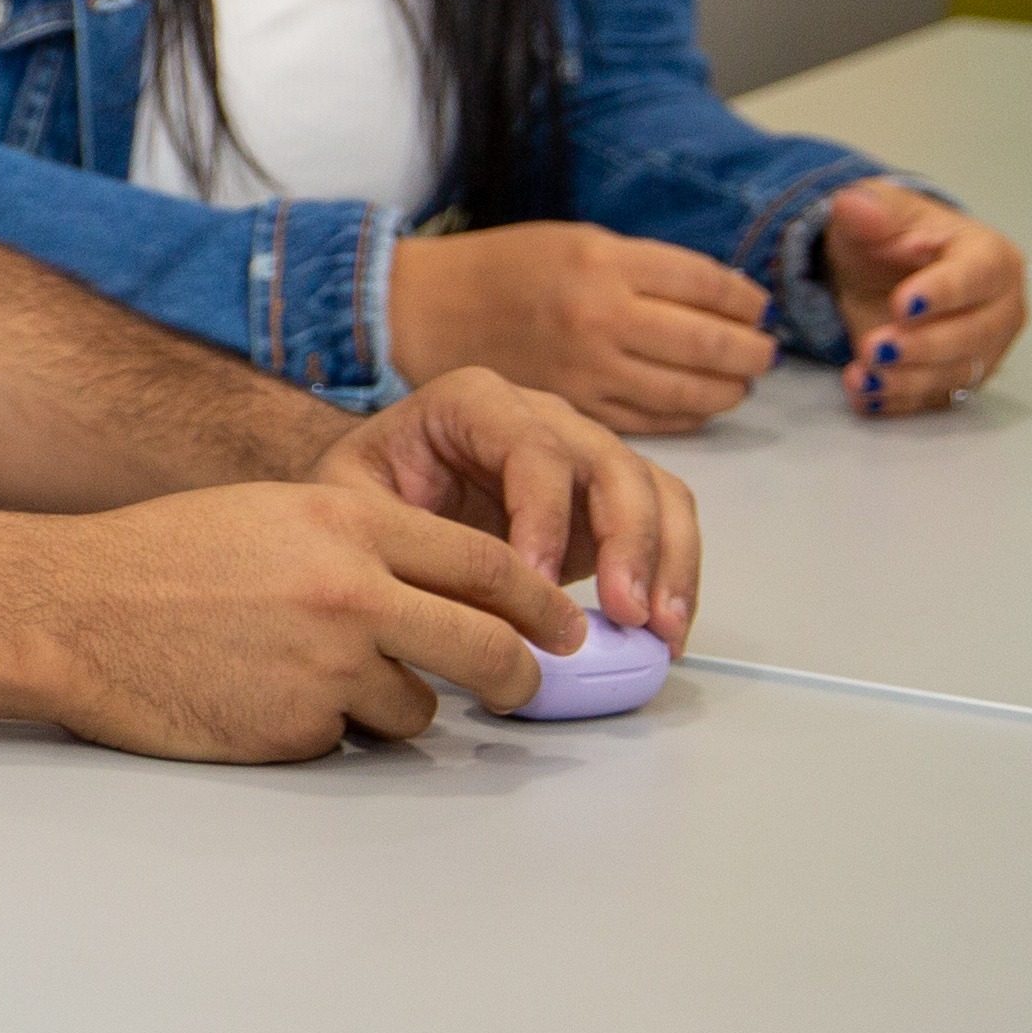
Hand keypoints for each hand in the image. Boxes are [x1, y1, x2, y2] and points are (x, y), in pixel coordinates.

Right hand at [0, 477, 573, 760]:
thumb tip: (435, 595)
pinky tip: (255, 699)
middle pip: (485, 646)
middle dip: (518, 676)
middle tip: (522, 689)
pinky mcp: (295, 730)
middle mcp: (351, 593)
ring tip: (310, 682)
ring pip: (415, 710)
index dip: (538, 602)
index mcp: (347, 524)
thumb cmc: (155, 558)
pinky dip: (316, 730)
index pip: (485, 565)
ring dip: (390, 709)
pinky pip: (342, 741)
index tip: (563, 625)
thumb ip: (356, 548)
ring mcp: (325, 667)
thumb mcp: (269, 518)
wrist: (66, 610)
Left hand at [313, 363, 696, 645]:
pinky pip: (664, 521)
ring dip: (667, 561)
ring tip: (661, 631)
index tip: (537, 581)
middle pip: (607, 463)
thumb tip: (482, 604)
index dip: (544, 515)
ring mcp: (583, 452)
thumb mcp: (356, 506)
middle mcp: (540, 415)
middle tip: (627, 614)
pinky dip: (674, 574)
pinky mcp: (608, 499)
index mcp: (472, 401)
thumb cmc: (363, 493)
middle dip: (628, 540)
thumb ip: (413, 541)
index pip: (530, 447)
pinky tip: (665, 630)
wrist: (376, 494)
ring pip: (651, 490)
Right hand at [385, 224, 774, 432]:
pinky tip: (696, 402)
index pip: (706, 283)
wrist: (425, 313)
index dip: (744, 298)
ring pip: (689, 391)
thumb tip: (726, 296)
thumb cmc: (503, 270)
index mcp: (602, 261)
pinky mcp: (574, 408)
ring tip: (738, 381)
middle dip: (751, 351)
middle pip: (709, 343)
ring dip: (729, 389)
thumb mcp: (576, 242)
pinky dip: (688, 414)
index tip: (757, 306)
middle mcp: (599, 315)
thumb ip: (645, 268)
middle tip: (762, 352)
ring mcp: (587, 368)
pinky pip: (653, 421)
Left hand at [821, 179, 1024, 413]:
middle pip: (976, 334)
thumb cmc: (893, 238)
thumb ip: (868, 209)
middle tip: (877, 346)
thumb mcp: (875, 212)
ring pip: (957, 374)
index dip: (944, 292)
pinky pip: (933, 400)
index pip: (978, 276)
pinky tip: (864, 393)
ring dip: (909, 380)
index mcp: (992, 257)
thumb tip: (856, 205)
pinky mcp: (956, 379)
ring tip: (864, 373)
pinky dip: (898, 401)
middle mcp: (1000, 308)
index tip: (903, 304)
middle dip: (926, 345)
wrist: (880, 272)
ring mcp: (984, 349)